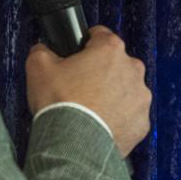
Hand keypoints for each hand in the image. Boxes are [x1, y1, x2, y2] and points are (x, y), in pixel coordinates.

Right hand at [25, 26, 151, 156]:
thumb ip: (43, 50)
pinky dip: (118, 118)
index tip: (79, 52)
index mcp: (111, 50)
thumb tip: (44, 50)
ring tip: (90, 109)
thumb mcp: (38, 66)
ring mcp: (141, 98)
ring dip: (112, 95)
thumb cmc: (61, 104)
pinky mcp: (142, 123)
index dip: (86, 43)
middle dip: (100, 72)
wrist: (74, 144)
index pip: (100, 35)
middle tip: (80, 86)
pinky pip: (130, 116)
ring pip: (126, 90)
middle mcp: (132, 71)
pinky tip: (101, 124)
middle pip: (116, 64)